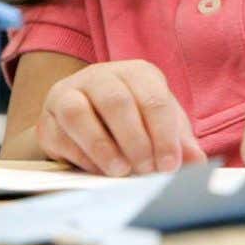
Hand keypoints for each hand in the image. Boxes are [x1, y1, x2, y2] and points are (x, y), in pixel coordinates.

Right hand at [36, 60, 205, 175]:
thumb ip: (178, 142)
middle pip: (116, 102)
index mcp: (136, 73)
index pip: (153, 99)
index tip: (169, 165)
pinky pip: (59, 134)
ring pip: (78, 112)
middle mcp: (101, 75)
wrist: (86, 120)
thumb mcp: (159, 126)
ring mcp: (69, 92)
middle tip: (146, 170)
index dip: (164, 134)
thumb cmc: (133, 120)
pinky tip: (98, 170)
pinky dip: (81, 155)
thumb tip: (197, 160)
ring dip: (102, 146)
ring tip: (121, 171)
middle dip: (134, 140)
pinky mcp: (48, 116)